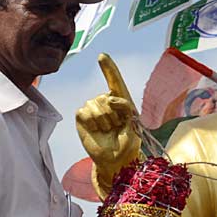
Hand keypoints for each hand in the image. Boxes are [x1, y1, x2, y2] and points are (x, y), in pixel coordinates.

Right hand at [76, 54, 140, 191]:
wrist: (116, 159)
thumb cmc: (128, 143)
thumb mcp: (134, 125)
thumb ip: (126, 109)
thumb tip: (111, 98)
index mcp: (122, 102)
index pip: (115, 81)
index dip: (108, 69)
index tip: (102, 56)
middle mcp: (107, 102)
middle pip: (107, 97)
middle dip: (114, 115)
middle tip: (116, 128)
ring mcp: (94, 109)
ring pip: (96, 104)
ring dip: (104, 120)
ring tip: (108, 130)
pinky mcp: (82, 117)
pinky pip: (85, 112)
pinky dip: (92, 122)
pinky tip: (96, 130)